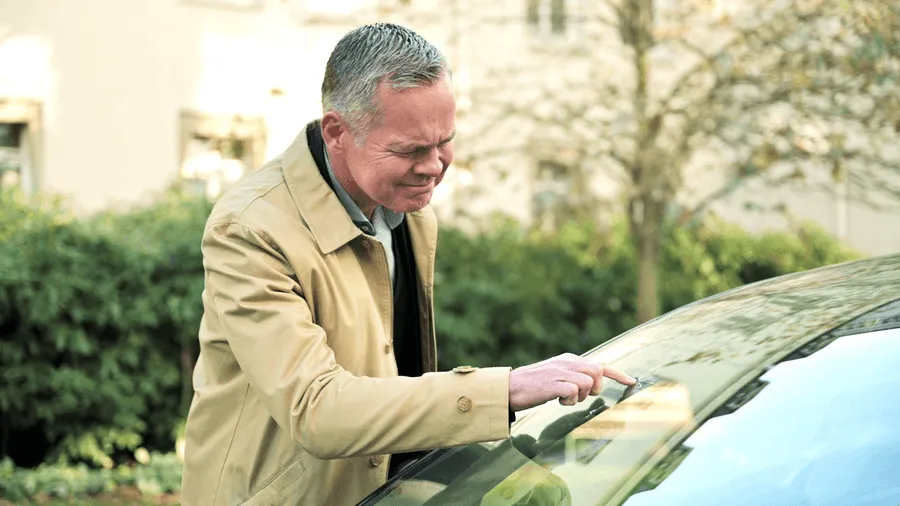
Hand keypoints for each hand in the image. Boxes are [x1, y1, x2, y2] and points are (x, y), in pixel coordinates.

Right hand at [508, 353, 634, 410]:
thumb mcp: (555, 376)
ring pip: (588, 382)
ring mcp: (561, 371)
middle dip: (595, 388)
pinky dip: (569, 400)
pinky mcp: (554, 383)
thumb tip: (590, 384)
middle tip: (579, 396)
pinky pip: (575, 391)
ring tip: (564, 398)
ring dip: (580, 396)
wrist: (509, 388)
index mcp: (568, 359)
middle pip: (598, 372)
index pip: (599, 364)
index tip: (631, 381)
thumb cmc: (532, 386)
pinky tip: (557, 400)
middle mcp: (567, 362)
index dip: (617, 374)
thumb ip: (572, 376)